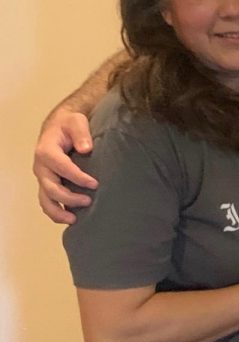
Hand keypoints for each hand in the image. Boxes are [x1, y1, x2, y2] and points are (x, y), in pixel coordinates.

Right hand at [33, 109, 96, 223]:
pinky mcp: (46, 184)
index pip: (62, 167)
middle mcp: (41, 167)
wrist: (59, 127)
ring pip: (45, 200)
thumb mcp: (76, 122)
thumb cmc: (69, 124)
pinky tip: (69, 219)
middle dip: (69, 197)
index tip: (95, 184)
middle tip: (89, 201)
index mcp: (46, 151)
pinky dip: (55, 212)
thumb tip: (86, 149)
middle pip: (51, 188)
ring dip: (58, 212)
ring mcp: (43, 177)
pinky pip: (47, 202)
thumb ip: (81, 134)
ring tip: (74, 220)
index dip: (77, 177)